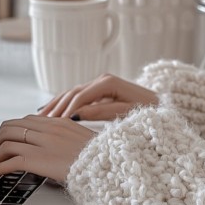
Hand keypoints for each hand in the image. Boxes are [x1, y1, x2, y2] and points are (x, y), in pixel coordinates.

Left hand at [0, 114, 95, 182]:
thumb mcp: (81, 141)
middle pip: (9, 128)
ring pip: (5, 142)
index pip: (23, 120)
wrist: (110, 166)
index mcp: (58, 122)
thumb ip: (64, 138)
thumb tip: (50, 147)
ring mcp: (44, 142)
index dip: (6, 132)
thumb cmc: (100, 158)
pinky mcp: (40, 158)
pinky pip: (10, 159)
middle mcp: (48, 128)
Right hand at [38, 73, 158, 120]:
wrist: (164, 105)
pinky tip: (51, 113)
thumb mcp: (129, 113)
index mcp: (109, 83)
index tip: (56, 124)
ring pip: (72, 93)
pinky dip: (63, 104)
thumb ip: (102, 113)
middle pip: (73, 93)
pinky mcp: (100, 92)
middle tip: (41, 123)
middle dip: (57, 108)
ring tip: (40, 119)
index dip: (67, 110)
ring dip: (56, 106)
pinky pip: (77, 97)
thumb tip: (77, 114)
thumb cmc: (151, 111)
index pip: (81, 96)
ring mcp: (100, 84)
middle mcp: (102, 80)